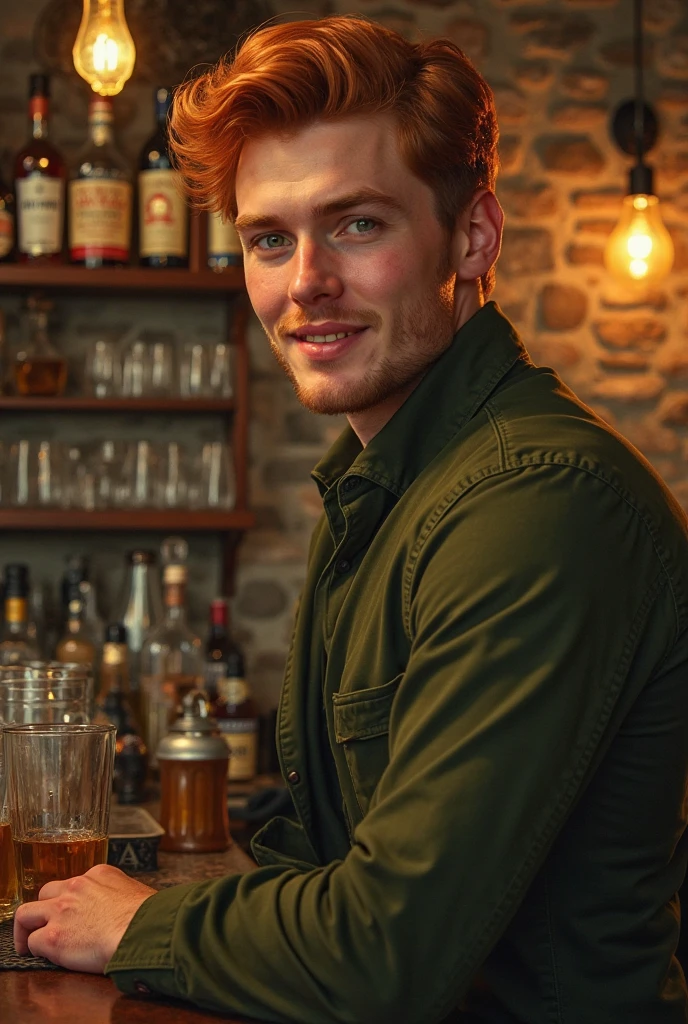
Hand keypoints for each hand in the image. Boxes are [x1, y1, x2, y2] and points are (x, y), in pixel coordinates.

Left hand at [14, 863, 155, 972]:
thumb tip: (126, 909)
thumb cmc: (150, 916)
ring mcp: (61, 910)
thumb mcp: (137, 892)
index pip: (75, 884)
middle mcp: (76, 887)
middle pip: (46, 893)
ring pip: (27, 913)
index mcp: (99, 874)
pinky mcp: (53, 937)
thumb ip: (122, 896)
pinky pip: (32, 942)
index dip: (72, 900)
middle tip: (48, 925)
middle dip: (45, 909)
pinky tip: (43, 956)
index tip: (74, 913)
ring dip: (27, 928)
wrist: (144, 931)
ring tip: (29, 942)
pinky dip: (35, 950)